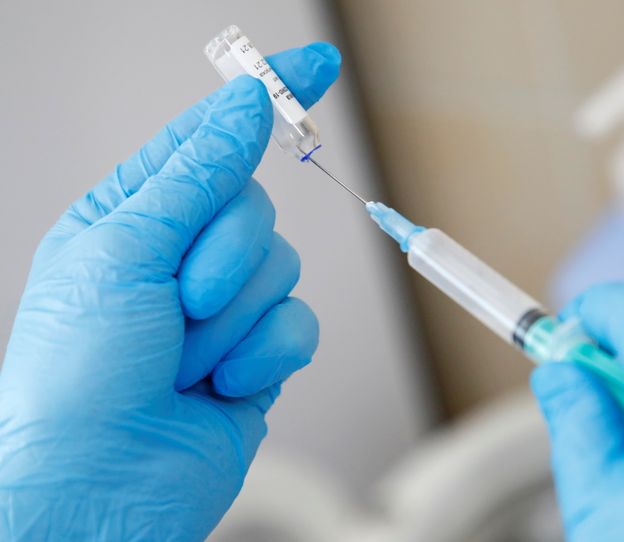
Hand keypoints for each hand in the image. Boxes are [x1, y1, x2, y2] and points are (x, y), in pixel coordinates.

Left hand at [0, 43, 339, 539]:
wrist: (98, 491)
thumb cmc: (74, 380)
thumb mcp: (123, 252)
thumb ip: (197, 174)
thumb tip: (244, 107)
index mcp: (134, 220)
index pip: (210, 140)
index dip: (262, 99)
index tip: (314, 65)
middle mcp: (181, 260)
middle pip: (254, 208)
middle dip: (224, 256)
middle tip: (180, 299)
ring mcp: (223, 311)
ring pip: (281, 268)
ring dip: (234, 318)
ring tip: (185, 357)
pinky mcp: (257, 356)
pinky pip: (298, 325)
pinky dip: (264, 355)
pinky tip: (221, 384)